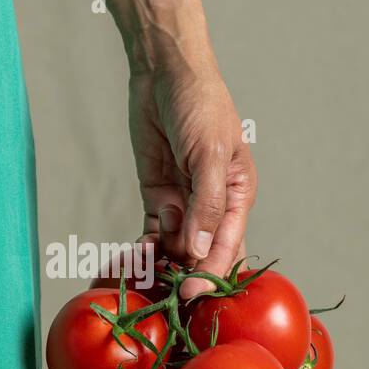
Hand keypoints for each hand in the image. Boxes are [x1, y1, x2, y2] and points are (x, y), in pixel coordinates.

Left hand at [129, 55, 256, 298]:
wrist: (164, 72)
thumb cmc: (200, 105)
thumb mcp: (210, 154)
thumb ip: (207, 203)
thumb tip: (200, 250)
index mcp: (238, 196)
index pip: (228, 246)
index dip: (211, 273)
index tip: (191, 293)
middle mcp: (213, 206)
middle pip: (202, 255)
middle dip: (184, 275)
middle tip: (162, 295)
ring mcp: (184, 203)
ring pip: (174, 249)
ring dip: (159, 265)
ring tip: (139, 274)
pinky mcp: (157, 197)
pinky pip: (152, 233)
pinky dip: (143, 249)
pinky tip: (131, 259)